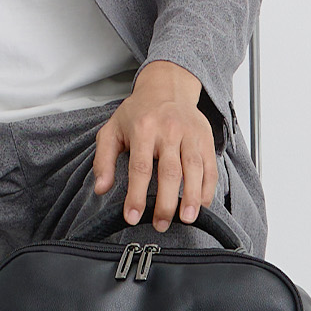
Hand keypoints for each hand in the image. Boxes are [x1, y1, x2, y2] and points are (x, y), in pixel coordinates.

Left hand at [91, 61, 219, 231]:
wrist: (167, 86)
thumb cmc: (138, 112)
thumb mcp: (112, 130)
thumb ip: (104, 160)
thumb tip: (101, 188)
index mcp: (143, 129)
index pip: (140, 168)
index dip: (136, 195)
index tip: (132, 217)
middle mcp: (169, 131)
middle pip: (170, 172)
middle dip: (166, 203)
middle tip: (160, 224)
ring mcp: (190, 134)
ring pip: (194, 169)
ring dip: (192, 197)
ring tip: (186, 219)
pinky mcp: (205, 138)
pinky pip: (210, 166)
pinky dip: (208, 188)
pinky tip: (202, 204)